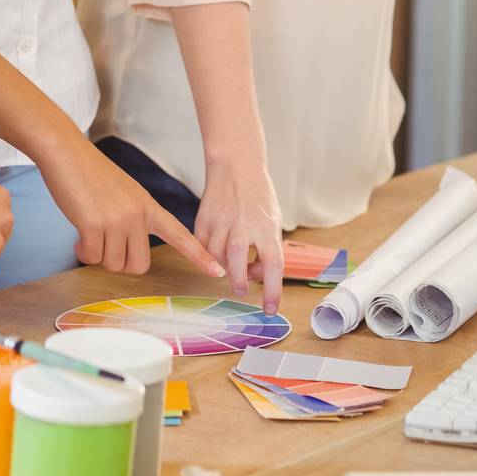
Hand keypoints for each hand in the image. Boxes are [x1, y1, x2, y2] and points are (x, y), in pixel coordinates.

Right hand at [37, 135, 225, 278]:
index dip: (199, 255)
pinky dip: (83, 251)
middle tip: (105, 245)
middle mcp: (138, 214)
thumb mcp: (124, 194)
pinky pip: (92, 257)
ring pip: (113, 264)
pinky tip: (78, 235)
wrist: (66, 152)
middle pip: (139, 266)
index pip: (180, 234)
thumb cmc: (91, 174)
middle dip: (120, 262)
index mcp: (148, 206)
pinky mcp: (94, 225)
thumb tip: (125, 252)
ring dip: (98, 255)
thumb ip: (133, 220)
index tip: (218, 272)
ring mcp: (117, 220)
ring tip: (89, 232)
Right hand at [193, 158, 283, 314]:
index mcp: (267, 228)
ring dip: (224, 270)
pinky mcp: (204, 220)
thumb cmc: (258, 196)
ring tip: (232, 268)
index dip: (273, 291)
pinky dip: (209, 256)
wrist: (236, 167)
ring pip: (217, 259)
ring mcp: (221, 223)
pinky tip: (217, 252)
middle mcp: (244, 227)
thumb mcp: (273, 221)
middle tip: (242, 290)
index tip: (270, 309)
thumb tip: (257, 274)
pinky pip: (203, 248)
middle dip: (240, 284)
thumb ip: (268, 248)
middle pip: (238, 265)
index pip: (273, 267)